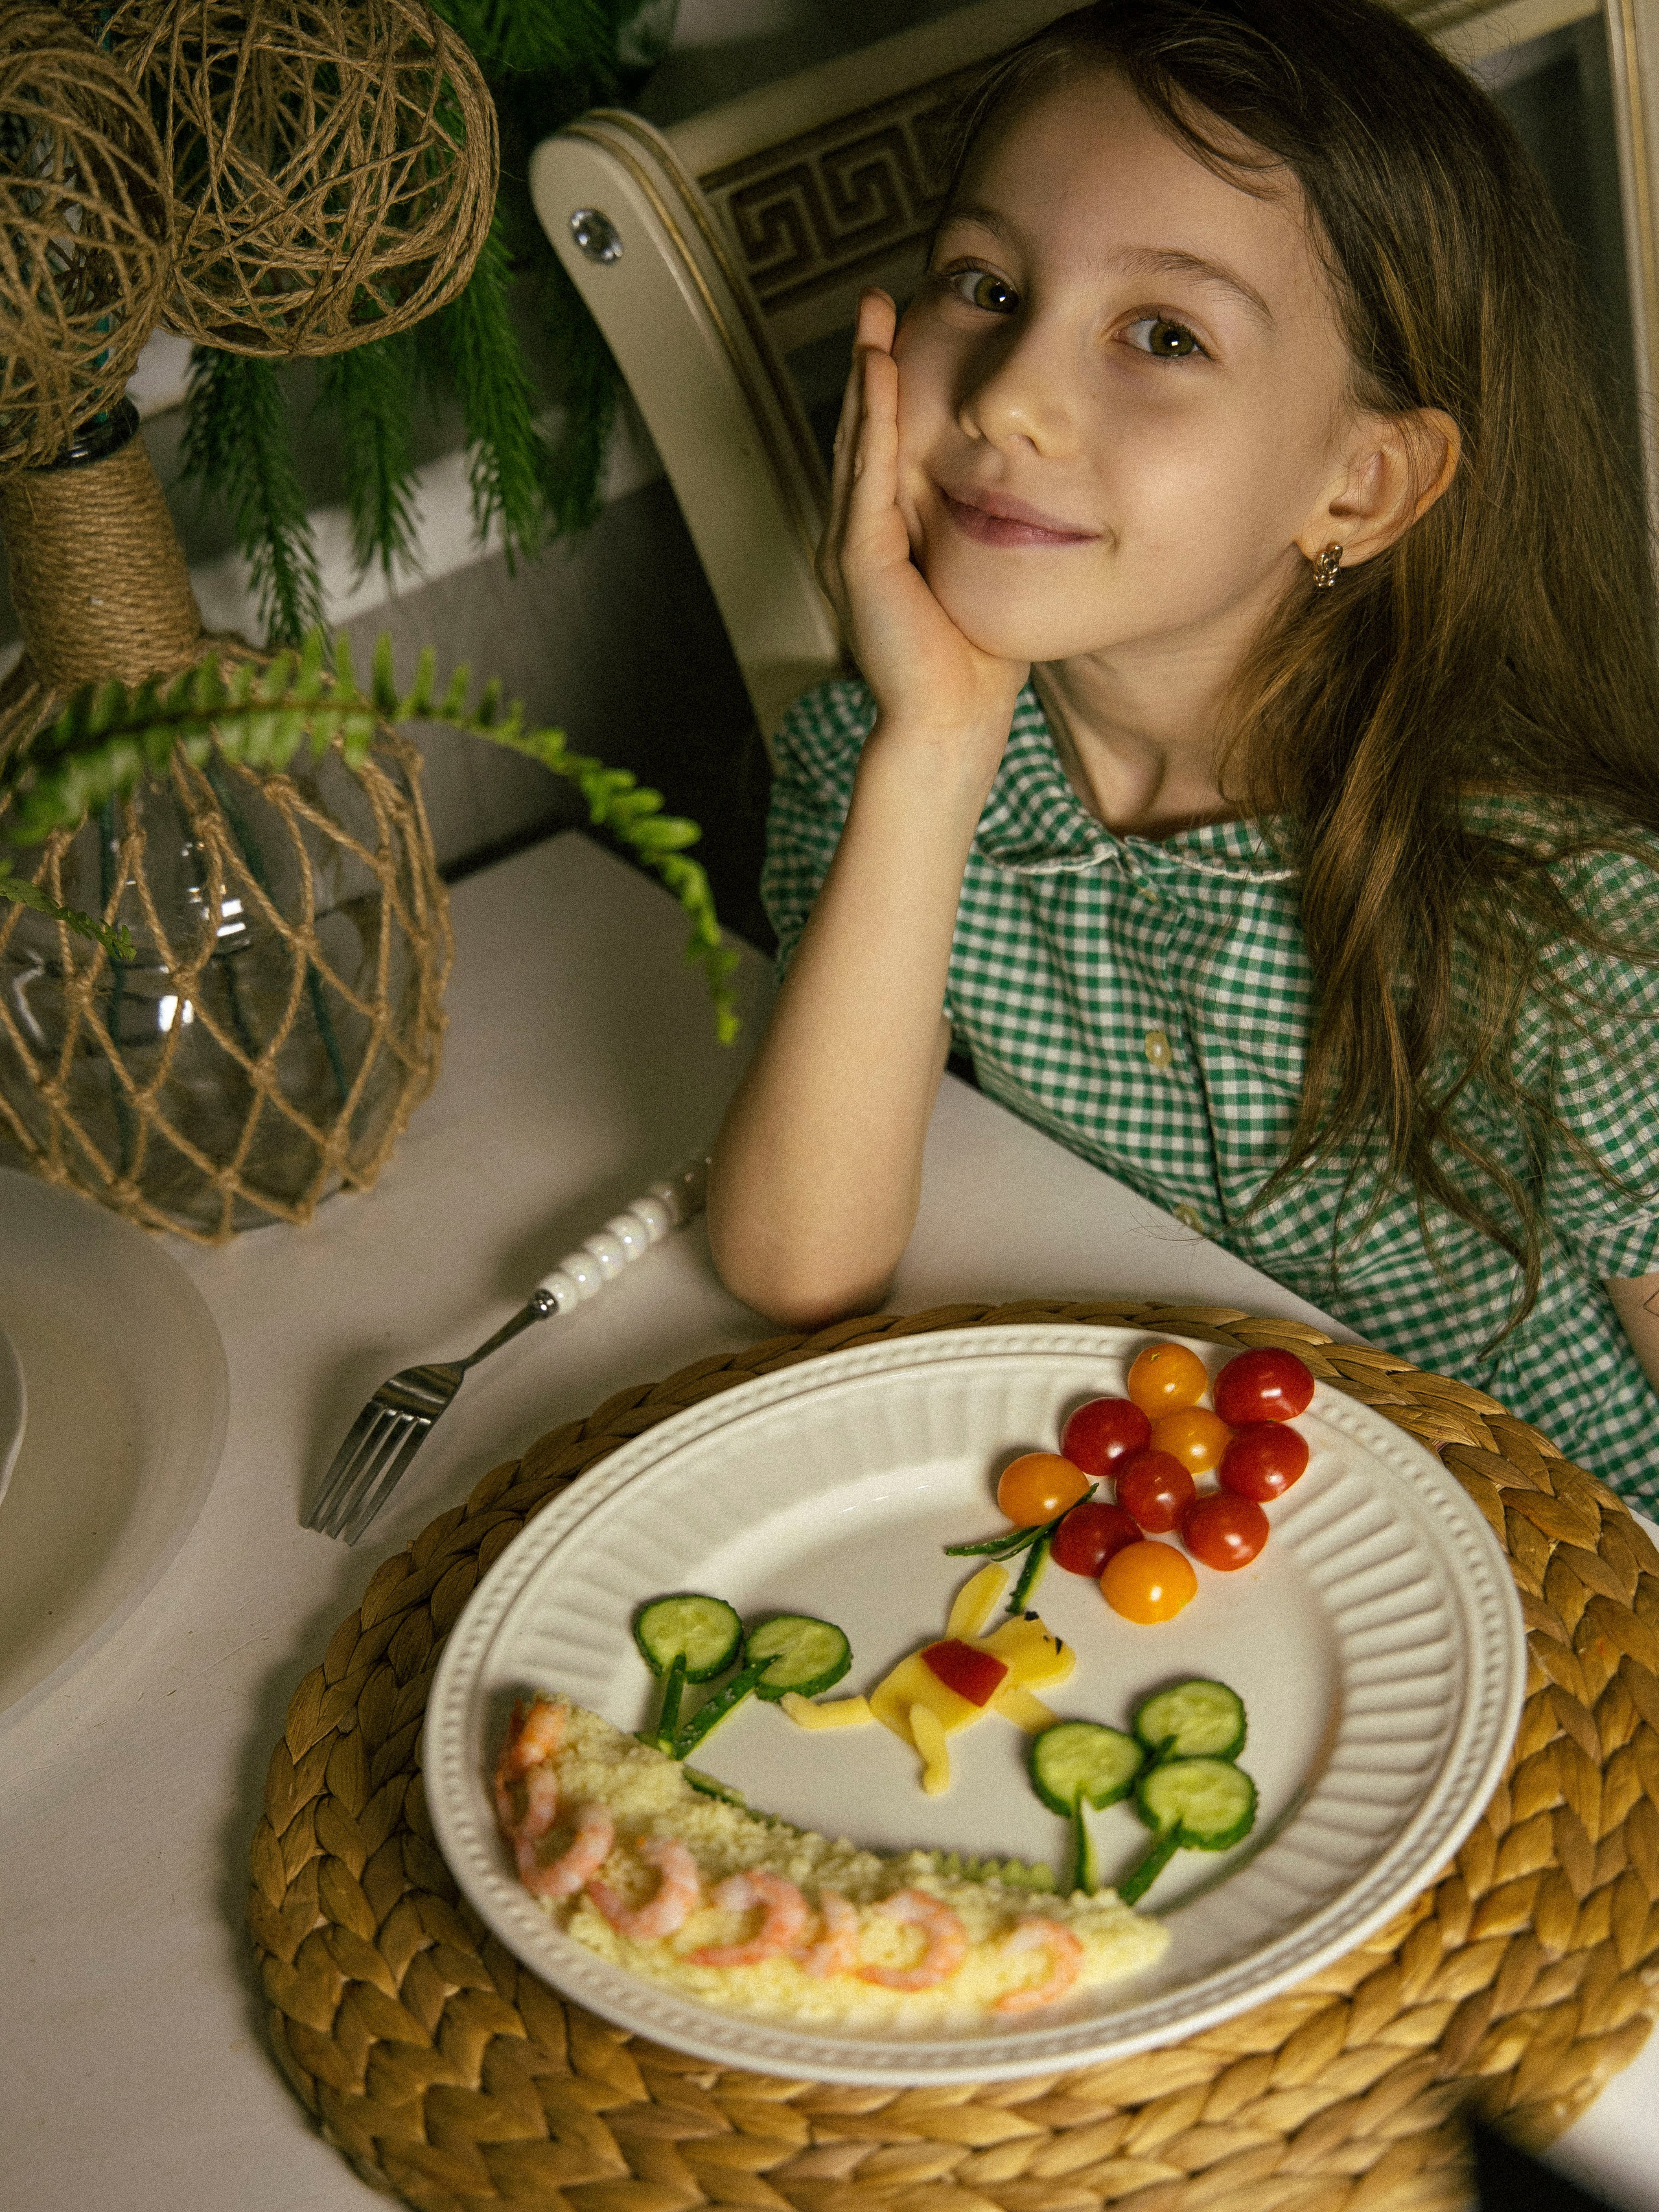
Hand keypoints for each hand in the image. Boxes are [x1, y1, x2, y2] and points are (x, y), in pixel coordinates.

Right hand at [818, 291, 1028, 753]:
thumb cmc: (976, 662)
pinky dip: (871, 421)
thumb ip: (990, 525)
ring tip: (874, 317)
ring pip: (856, 442)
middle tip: (880, 299)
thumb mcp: (988, 570)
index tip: (910, 329)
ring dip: (863, 376)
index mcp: (887, 536)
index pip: (886, 445)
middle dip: (869, 362)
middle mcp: (860, 534)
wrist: (952, 723)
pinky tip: (878, 375)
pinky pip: (865, 477)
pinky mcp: (860, 561)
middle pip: (861, 430)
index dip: (892, 387)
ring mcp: (853, 546)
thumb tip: (1029, 482)